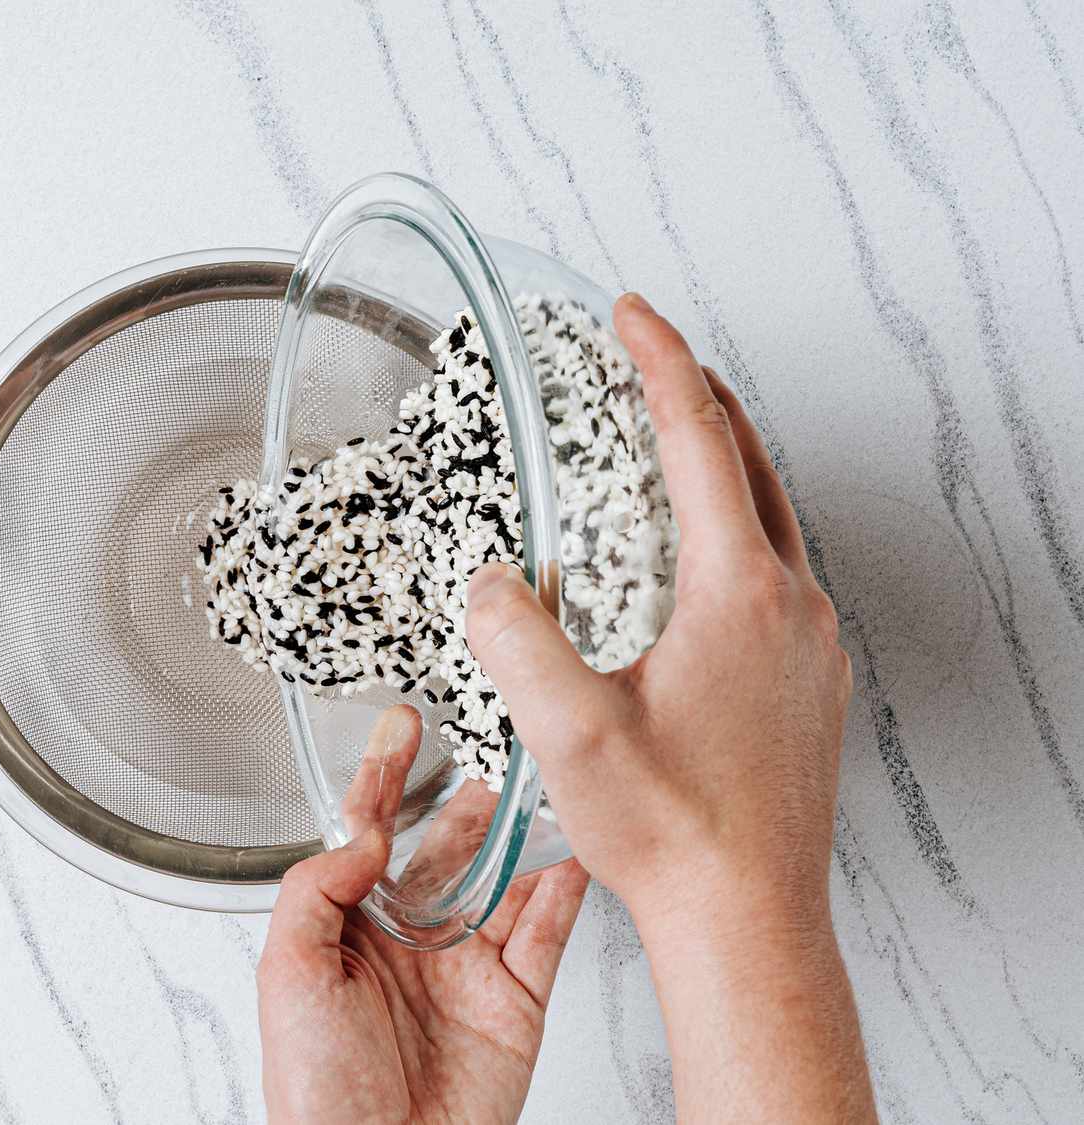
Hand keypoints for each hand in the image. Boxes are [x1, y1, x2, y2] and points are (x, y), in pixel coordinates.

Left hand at [257, 706, 588, 1124]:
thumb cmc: (317, 1091)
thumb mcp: (287, 972)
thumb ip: (317, 888)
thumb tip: (366, 835)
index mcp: (353, 929)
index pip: (371, 834)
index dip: (385, 777)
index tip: (400, 728)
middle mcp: (413, 941)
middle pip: (450, 849)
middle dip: (469, 801)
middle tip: (492, 752)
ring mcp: (467, 969)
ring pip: (504, 881)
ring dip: (522, 834)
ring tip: (540, 786)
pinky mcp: (516, 1001)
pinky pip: (547, 933)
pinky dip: (566, 890)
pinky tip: (572, 851)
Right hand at [465, 293, 874, 1121]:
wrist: (749, 917)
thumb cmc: (673, 834)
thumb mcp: (572, 733)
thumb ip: (517, 641)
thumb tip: (488, 579)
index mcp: (739, 593)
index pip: (701, 440)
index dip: (661, 364)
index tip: (631, 314)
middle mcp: (791, 605)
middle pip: (750, 460)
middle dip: (695, 395)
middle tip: (643, 361)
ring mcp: (810, 644)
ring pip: (769, 514)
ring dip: (717, 461)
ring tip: (662, 441)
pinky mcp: (809, 680)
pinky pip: (774, 569)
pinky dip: (733, 527)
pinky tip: (691, 559)